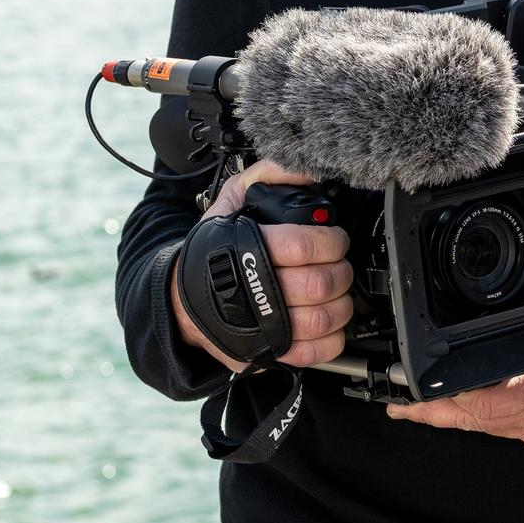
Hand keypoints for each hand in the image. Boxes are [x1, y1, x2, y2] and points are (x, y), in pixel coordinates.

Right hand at [171, 160, 353, 369]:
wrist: (181, 298)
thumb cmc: (213, 249)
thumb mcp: (231, 201)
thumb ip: (268, 176)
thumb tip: (306, 170)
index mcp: (246, 249)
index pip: (302, 246)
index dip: (330, 241)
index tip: (335, 239)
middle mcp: (254, 290)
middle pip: (319, 283)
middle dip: (340, 271)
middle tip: (339, 264)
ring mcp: (261, 326)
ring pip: (321, 320)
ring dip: (342, 304)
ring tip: (338, 291)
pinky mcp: (267, 351)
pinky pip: (313, 352)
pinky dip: (333, 339)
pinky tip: (330, 323)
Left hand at [385, 337, 523, 445]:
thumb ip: (518, 354)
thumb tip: (471, 364)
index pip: (486, 403)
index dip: (449, 402)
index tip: (419, 397)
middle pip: (476, 420)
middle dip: (434, 415)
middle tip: (400, 409)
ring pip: (483, 426)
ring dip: (448, 418)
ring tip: (414, 409)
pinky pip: (497, 428)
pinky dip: (472, 418)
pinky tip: (451, 412)